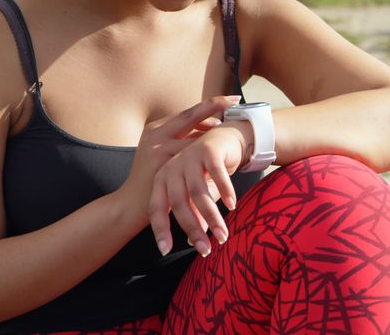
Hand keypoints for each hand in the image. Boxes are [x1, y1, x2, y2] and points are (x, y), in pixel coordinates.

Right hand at [117, 96, 240, 235]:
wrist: (131, 203)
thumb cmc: (150, 179)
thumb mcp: (159, 154)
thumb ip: (178, 140)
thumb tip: (208, 128)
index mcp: (154, 129)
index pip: (186, 113)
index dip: (208, 105)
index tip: (229, 98)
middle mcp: (156, 135)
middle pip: (190, 115)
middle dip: (214, 105)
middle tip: (235, 99)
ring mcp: (160, 150)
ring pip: (195, 137)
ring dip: (214, 134)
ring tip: (232, 133)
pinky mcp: (165, 166)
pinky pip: (193, 157)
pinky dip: (208, 154)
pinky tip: (221, 156)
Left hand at [148, 121, 247, 257]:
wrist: (225, 138)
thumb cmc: (208, 171)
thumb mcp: (200, 195)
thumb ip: (195, 215)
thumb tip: (191, 243)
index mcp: (162, 180)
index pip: (157, 208)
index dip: (160, 229)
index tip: (165, 251)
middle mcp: (171, 168)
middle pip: (178, 203)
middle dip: (192, 229)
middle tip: (205, 251)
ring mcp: (188, 157)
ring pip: (198, 193)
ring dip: (211, 216)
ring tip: (223, 235)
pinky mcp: (207, 150)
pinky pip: (216, 175)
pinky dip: (225, 191)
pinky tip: (232, 206)